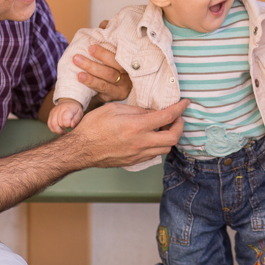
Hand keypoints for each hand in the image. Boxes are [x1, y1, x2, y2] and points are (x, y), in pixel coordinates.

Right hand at [47, 99, 83, 133]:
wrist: (69, 102)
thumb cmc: (75, 109)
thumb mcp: (80, 113)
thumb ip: (76, 120)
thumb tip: (72, 126)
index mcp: (67, 108)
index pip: (65, 119)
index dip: (68, 124)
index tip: (71, 124)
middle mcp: (59, 109)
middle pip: (59, 123)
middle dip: (64, 127)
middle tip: (68, 125)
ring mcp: (53, 111)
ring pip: (53, 125)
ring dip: (58, 130)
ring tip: (63, 131)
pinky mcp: (50, 114)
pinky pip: (49, 124)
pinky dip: (53, 130)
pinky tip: (58, 130)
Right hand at [69, 98, 188, 167]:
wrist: (79, 149)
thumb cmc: (93, 127)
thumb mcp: (115, 109)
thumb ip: (137, 110)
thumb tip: (152, 112)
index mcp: (136, 126)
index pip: (167, 117)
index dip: (180, 108)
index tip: (185, 103)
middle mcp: (141, 142)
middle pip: (173, 138)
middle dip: (180, 126)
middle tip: (176, 118)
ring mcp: (138, 154)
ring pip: (165, 148)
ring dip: (169, 137)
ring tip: (164, 127)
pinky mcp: (133, 161)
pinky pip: (154, 154)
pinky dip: (158, 145)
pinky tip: (151, 137)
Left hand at [74, 39, 131, 102]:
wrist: (104, 90)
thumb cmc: (108, 66)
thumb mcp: (110, 50)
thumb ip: (108, 37)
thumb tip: (104, 24)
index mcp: (131, 60)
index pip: (126, 52)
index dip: (116, 46)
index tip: (106, 38)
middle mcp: (131, 73)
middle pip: (118, 64)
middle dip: (103, 55)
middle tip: (89, 48)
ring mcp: (125, 86)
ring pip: (109, 76)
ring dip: (92, 67)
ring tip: (77, 60)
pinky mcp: (116, 96)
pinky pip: (103, 88)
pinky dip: (91, 81)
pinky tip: (80, 76)